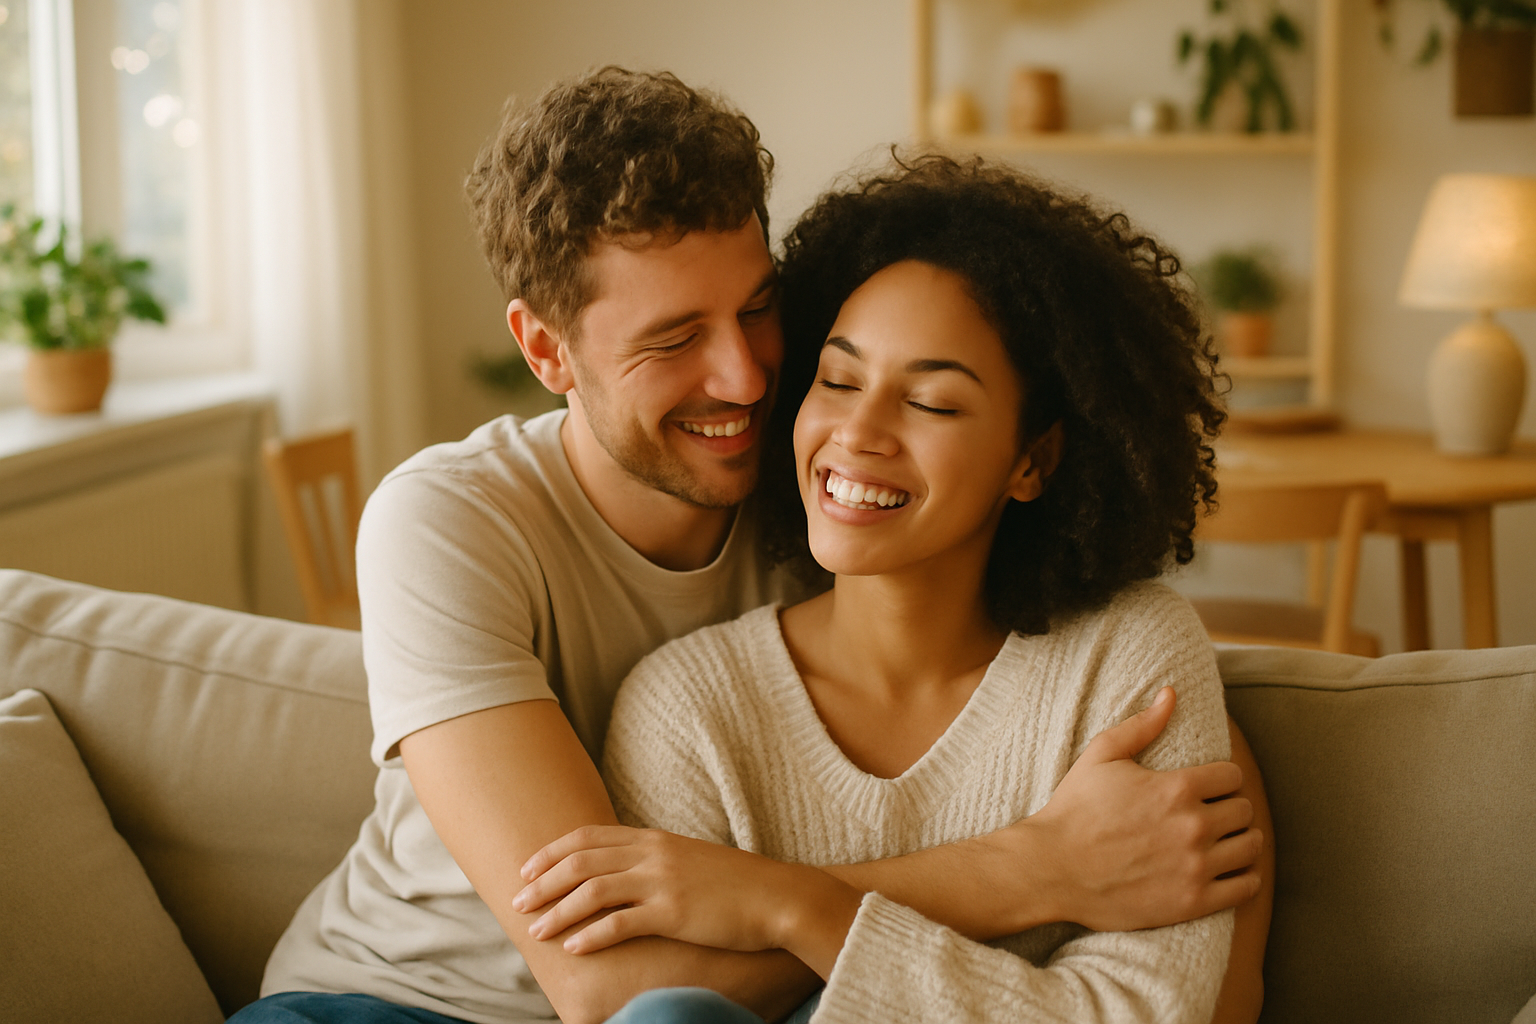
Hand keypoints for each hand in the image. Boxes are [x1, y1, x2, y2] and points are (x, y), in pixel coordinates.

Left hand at [513, 825, 860, 963]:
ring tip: (536, 929)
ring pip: (593, 891)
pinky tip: (573, 948)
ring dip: (558, 910)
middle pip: (582, 861)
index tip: (526, 868)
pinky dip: (591, 934)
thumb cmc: (735, 884)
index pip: (589, 837)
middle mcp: (653, 854)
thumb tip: (623, 872)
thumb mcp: (689, 859)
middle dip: (543, 882)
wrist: (777, 896)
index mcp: (654, 838)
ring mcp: (663, 882)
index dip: (552, 851)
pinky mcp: (674, 913)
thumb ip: (654, 860)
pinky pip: (621, 922)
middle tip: (517, 901)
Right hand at [1021, 687, 1262, 931]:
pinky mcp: (1193, 901)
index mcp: (1177, 787)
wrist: (1051, 869)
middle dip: (1230, 808)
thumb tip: (1171, 694)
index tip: (1209, 788)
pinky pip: (1246, 888)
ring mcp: (1195, 866)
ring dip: (1240, 841)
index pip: (1233, 776)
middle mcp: (1193, 825)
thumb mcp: (1101, 756)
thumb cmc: (1074, 809)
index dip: (1221, 779)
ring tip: (1222, 842)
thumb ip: (1142, 724)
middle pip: (1244, 810)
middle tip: (1212, 815)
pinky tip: (1225, 872)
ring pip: (1251, 847)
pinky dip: (1243, 879)